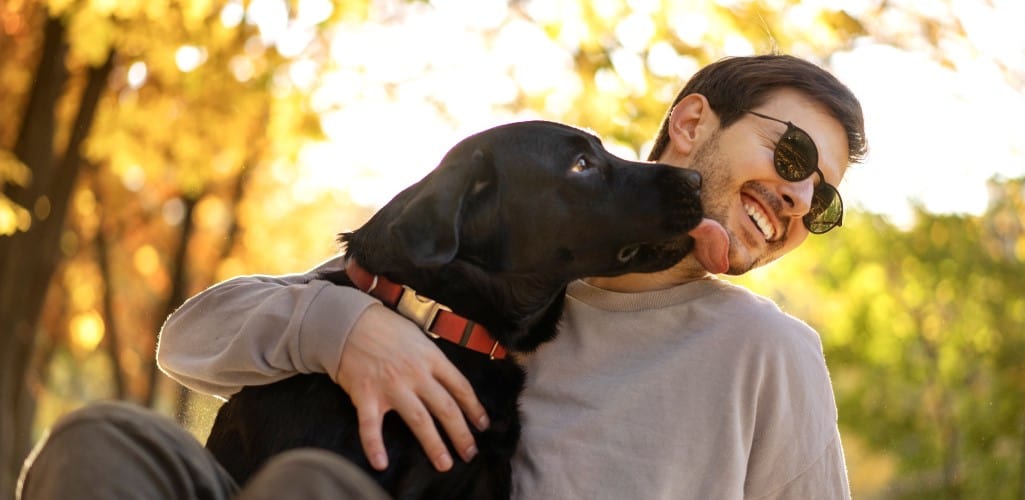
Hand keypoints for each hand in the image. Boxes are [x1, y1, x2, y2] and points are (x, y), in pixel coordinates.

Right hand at [336, 303, 489, 471]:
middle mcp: (416, 374)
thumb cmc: (386, 327)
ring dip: (434, 444)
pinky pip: (371, 426)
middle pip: (445, 408)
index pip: (460, 387)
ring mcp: (391, 386)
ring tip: (444, 463)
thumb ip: (433, 359)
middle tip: (470, 453)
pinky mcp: (366, 395)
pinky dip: (374, 445)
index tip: (482, 425)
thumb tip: (448, 380)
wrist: (349, 321)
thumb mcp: (419, 336)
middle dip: (461, 433)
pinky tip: (381, 463)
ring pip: (419, 420)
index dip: (474, 408)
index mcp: (431, 358)